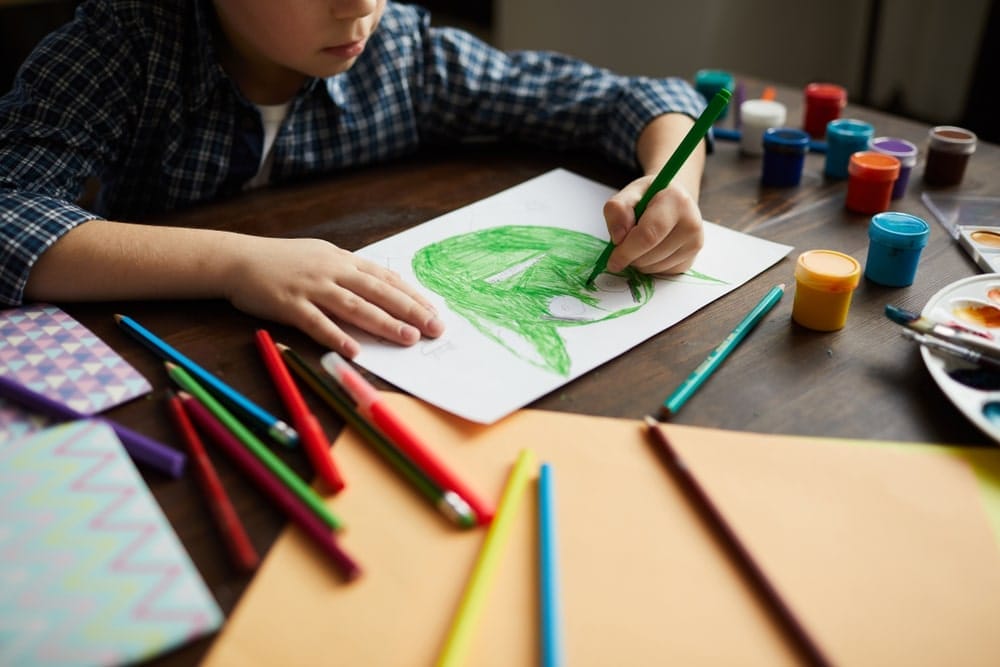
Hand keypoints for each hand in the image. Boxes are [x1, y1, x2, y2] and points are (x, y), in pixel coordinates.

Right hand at [224, 236, 443, 356]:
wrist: (238, 259)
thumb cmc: (283, 261)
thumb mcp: (322, 257)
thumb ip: (350, 273)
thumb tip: (382, 290)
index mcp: (342, 260)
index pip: (385, 278)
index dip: (412, 295)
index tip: (434, 310)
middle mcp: (332, 271)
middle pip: (378, 292)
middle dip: (410, 310)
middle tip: (434, 327)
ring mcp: (311, 287)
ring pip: (354, 306)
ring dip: (384, 323)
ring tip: (407, 338)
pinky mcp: (289, 304)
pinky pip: (316, 323)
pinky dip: (337, 336)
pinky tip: (355, 350)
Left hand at [601, 176, 703, 274]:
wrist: (673, 201)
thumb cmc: (650, 197)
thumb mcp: (629, 194)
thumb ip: (617, 210)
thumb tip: (619, 238)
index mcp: (676, 201)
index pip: (648, 235)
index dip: (626, 252)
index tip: (612, 261)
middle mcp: (691, 223)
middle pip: (649, 256)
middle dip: (630, 256)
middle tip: (625, 242)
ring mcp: (695, 243)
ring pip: (654, 268)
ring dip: (639, 262)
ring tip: (641, 242)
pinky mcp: (692, 259)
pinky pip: (662, 273)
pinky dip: (650, 266)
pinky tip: (652, 249)